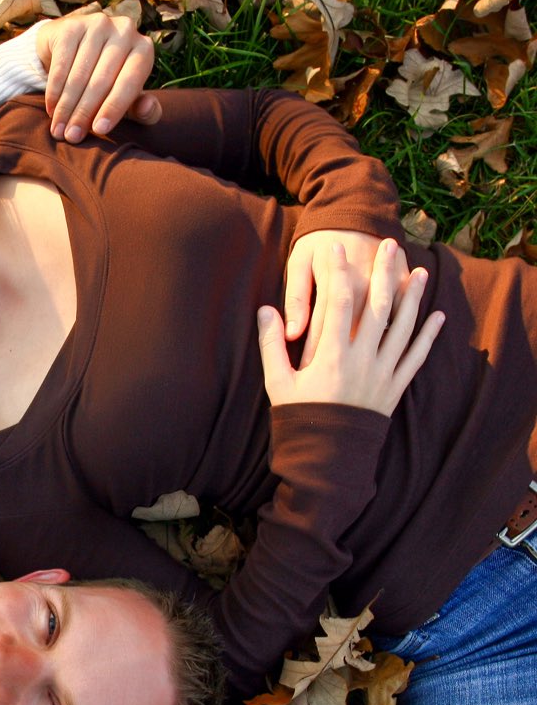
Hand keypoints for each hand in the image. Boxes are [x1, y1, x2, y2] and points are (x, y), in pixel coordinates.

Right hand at [35, 12, 160, 143]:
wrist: (78, 51)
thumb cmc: (110, 81)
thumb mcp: (129, 98)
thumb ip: (144, 109)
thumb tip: (147, 107)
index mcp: (144, 50)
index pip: (129, 82)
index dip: (114, 108)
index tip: (99, 131)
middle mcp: (125, 30)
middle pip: (101, 80)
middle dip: (84, 113)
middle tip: (72, 137)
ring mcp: (98, 24)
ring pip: (79, 75)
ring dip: (66, 107)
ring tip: (58, 130)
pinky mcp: (72, 25)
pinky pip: (61, 64)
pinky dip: (54, 91)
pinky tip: (51, 110)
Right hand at [258, 239, 444, 416]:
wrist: (326, 458)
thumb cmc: (298, 418)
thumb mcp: (277, 382)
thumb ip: (272, 344)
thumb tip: (267, 310)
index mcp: (331, 356)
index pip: (337, 303)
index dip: (338, 272)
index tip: (338, 247)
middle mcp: (362, 360)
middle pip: (377, 307)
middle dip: (383, 273)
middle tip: (388, 246)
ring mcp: (382, 374)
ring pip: (402, 328)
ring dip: (413, 298)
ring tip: (419, 272)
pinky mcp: (395, 388)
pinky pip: (416, 357)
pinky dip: (428, 336)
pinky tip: (437, 316)